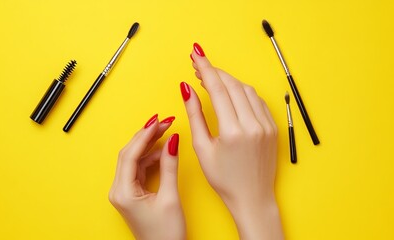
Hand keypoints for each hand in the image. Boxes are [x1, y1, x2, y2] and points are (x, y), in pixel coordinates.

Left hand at [109, 114, 185, 239]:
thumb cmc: (165, 235)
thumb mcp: (170, 197)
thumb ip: (169, 166)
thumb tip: (172, 142)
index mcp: (123, 192)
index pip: (130, 154)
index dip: (145, 135)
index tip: (158, 121)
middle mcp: (119, 190)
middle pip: (129, 153)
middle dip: (147, 136)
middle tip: (164, 122)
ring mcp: (124, 192)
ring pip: (134, 159)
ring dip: (149, 145)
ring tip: (166, 132)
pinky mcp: (132, 193)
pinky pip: (138, 168)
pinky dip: (150, 158)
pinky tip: (163, 150)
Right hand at [182, 43, 283, 238]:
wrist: (252, 198)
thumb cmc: (224, 179)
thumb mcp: (202, 148)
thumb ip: (195, 115)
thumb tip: (187, 89)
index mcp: (233, 131)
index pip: (218, 90)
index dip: (205, 69)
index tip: (195, 55)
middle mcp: (253, 125)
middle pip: (233, 85)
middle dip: (214, 71)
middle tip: (199, 64)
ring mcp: (266, 125)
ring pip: (247, 90)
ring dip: (229, 80)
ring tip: (212, 78)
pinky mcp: (273, 128)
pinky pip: (258, 101)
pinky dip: (243, 92)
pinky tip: (232, 92)